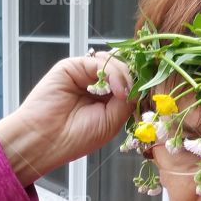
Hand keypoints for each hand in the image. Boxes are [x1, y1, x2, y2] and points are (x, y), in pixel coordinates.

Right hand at [0, 53, 134, 184]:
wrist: (45, 139)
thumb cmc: (76, 137)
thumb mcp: (112, 122)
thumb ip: (127, 101)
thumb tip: (139, 84)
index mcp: (106, 98)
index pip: (129, 82)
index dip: (141, 83)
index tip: (155, 90)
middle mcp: (96, 84)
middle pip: (123, 68)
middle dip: (135, 78)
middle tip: (139, 92)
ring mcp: (84, 74)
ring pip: (114, 63)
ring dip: (125, 76)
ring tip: (124, 94)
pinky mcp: (72, 66)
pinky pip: (99, 61)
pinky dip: (112, 72)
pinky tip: (116, 89)